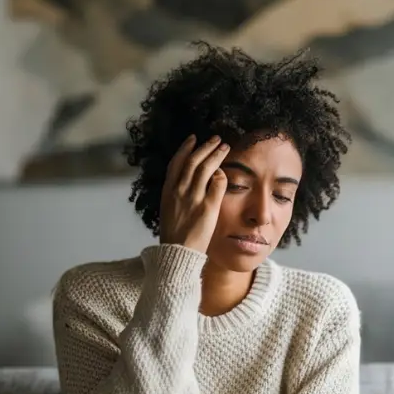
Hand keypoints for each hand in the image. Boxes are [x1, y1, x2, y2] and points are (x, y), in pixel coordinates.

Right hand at [159, 135, 228, 253]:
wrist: (177, 254)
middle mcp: (179, 190)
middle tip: (216, 139)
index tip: (193, 139)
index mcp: (167, 191)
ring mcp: (193, 198)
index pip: (176, 162)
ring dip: (216, 154)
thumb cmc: (174, 236)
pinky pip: (218, 184)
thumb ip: (176, 195)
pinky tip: (225, 172)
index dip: (185, 148)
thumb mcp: (168, 210)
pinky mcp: (208, 207)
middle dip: (205, 147)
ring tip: (225, 147)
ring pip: (206, 167)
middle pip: (193, 160)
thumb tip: (186, 182)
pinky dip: (221, 175)